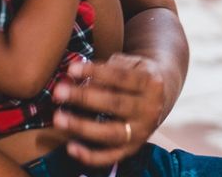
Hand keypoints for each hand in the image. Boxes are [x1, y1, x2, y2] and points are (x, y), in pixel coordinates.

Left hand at [51, 53, 165, 165]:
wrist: (163, 96)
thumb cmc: (137, 75)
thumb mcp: (131, 64)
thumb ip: (107, 68)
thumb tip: (75, 74)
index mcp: (150, 83)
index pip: (121, 77)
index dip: (96, 72)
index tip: (72, 68)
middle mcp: (149, 109)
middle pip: (115, 104)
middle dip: (85, 98)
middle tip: (59, 92)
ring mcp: (142, 132)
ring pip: (112, 133)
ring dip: (83, 127)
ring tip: (58, 118)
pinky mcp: (132, 149)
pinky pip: (111, 156)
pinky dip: (90, 156)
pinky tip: (71, 147)